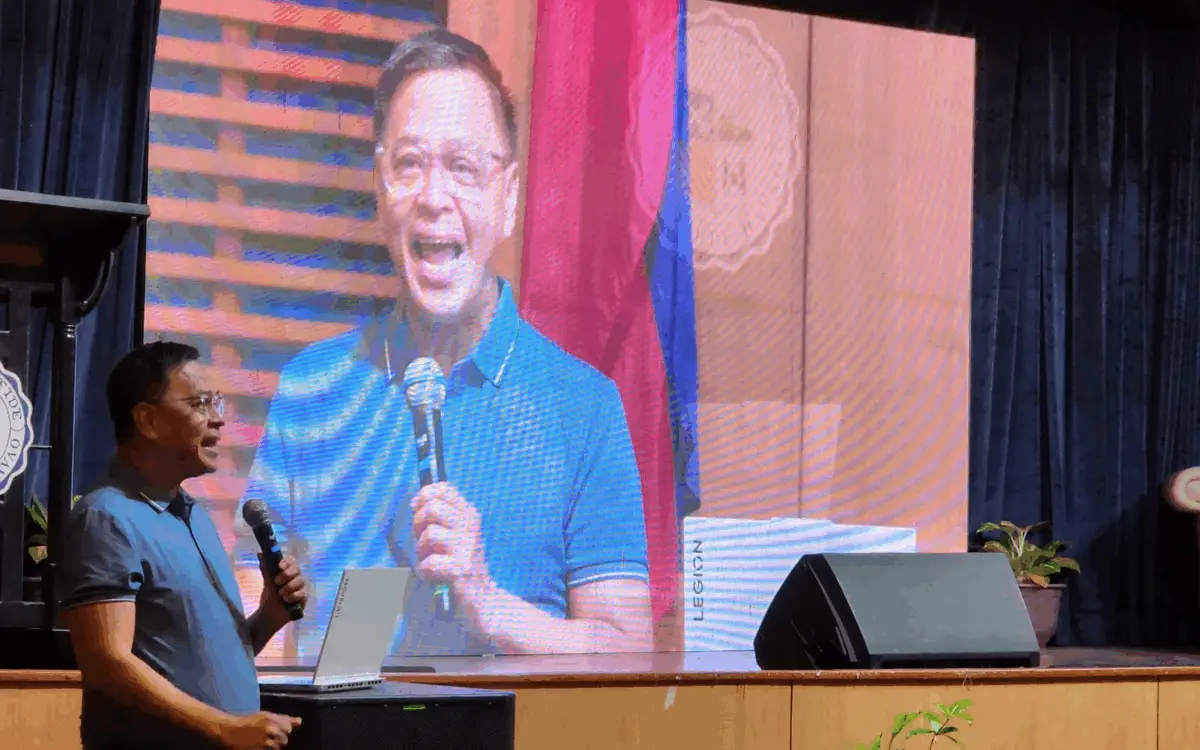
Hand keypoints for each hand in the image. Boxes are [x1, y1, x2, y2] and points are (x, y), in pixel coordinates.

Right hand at [219, 711, 300, 748]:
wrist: (229, 731)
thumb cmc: (248, 722)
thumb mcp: (265, 716)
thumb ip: (283, 719)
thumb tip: (299, 721)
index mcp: (271, 719)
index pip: (288, 728)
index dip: (283, 730)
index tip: (276, 730)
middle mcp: (269, 730)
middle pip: (284, 739)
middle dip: (279, 739)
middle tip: (268, 737)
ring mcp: (264, 742)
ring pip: (278, 747)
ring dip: (273, 746)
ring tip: (264, 742)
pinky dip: (267, 749)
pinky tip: (261, 746)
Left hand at [258, 555, 308, 626]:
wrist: (270, 614)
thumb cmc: (269, 597)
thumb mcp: (267, 582)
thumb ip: (266, 569)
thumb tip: (260, 554)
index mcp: (286, 571)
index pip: (291, 561)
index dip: (287, 562)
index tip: (279, 566)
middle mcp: (295, 577)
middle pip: (297, 569)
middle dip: (287, 574)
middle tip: (277, 582)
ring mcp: (301, 586)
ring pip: (300, 581)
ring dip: (288, 587)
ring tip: (281, 595)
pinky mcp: (304, 597)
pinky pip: (302, 593)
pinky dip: (293, 596)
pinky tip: (287, 601)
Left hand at [411, 483, 493, 609]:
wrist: (481, 598)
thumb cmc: (460, 562)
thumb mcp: (455, 533)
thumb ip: (439, 516)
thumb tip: (417, 500)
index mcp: (469, 514)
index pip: (445, 489)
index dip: (425, 496)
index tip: (419, 510)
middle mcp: (471, 526)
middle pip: (433, 507)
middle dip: (419, 523)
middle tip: (424, 541)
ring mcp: (467, 547)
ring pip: (429, 534)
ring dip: (421, 551)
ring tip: (431, 561)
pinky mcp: (461, 569)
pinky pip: (429, 562)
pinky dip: (425, 571)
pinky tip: (434, 576)